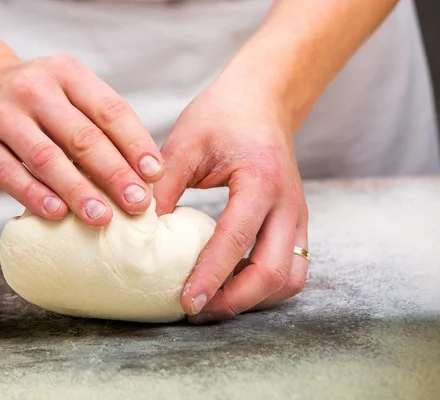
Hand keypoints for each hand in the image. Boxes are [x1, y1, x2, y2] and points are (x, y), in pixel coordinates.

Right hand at [0, 54, 163, 225]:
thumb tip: (144, 175)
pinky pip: (9, 174)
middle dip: (114, 174)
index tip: (154, 174)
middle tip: (137, 204)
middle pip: (82, 136)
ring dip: (78, 191)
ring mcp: (1, 114)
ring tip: (102, 217)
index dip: (135, 144)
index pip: (110, 111)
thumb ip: (102, 127)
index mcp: (67, 73)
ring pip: (47, 158)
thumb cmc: (39, 104)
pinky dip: (36, 196)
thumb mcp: (71, 96)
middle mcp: (34, 88)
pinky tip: (58, 213)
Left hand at [153, 75, 308, 323]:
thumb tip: (141, 231)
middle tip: (197, 310)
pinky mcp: (296, 223)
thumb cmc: (223, 116)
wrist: (262, 100)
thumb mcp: (186, 142)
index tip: (185, 303)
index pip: (237, 240)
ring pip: (289, 278)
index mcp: (261, 181)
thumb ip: (163, 185)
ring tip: (215, 301)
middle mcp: (288, 204)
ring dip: (255, 298)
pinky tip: (233, 282)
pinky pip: (291, 268)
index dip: (210, 276)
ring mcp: (298, 216)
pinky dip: (264, 286)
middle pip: (275, 273)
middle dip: (236, 301)